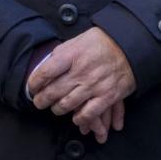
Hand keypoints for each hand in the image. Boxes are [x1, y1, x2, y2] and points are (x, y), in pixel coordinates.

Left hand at [27, 27, 135, 142]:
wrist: (128, 46)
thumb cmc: (100, 42)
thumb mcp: (77, 40)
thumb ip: (61, 53)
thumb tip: (45, 65)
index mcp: (71, 55)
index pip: (45, 72)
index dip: (34, 82)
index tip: (32, 87)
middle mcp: (81, 71)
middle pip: (53, 91)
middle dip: (42, 100)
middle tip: (39, 102)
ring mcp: (94, 85)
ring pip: (67, 104)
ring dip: (58, 109)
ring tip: (55, 108)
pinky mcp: (107, 95)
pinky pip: (89, 113)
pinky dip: (79, 118)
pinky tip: (75, 118)